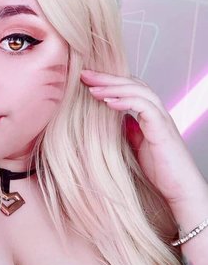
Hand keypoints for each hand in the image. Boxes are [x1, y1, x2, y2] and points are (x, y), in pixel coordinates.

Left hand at [80, 69, 206, 209]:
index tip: (85, 79)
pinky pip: (144, 106)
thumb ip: (127, 129)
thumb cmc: (159, 170)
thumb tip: (114, 118)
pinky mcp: (162, 128)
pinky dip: (125, 101)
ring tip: (91, 88)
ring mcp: (161, 118)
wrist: (180, 190)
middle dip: (106, 77)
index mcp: (148, 113)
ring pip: (138, 90)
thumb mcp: (135, 145)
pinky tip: (108, 102)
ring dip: (112, 87)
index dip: (108, 81)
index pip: (128, 87)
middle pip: (131, 83)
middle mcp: (156, 111)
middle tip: (84, 74)